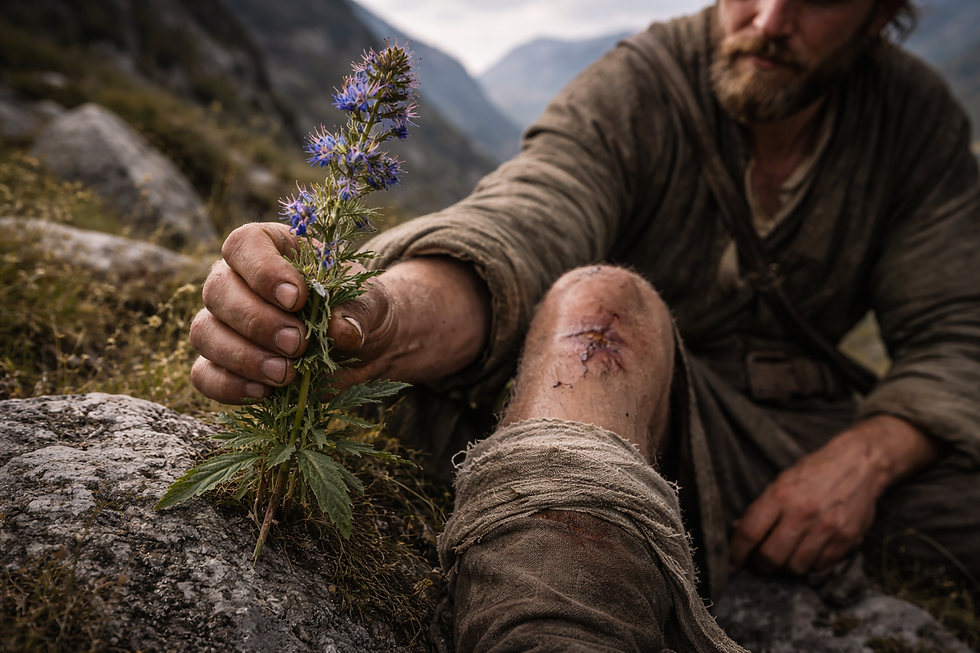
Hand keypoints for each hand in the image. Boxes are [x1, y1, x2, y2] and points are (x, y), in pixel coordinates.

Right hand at [189, 223, 490, 403]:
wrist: (362, 349)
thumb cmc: (359, 310)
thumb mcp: (371, 302)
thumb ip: (359, 309)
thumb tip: (341, 330)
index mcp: (270, 248)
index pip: (244, 245)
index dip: (263, 270)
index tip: (296, 299)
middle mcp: (236, 280)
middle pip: (217, 290)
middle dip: (257, 321)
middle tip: (297, 343)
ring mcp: (223, 323)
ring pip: (205, 333)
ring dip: (242, 356)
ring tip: (286, 374)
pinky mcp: (222, 364)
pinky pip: (204, 374)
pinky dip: (229, 386)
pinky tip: (265, 392)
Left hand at [728, 415, 942, 574]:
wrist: (860, 463)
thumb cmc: (815, 471)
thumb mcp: (782, 481)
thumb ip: (762, 507)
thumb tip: (738, 531)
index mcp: (781, 495)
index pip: (750, 532)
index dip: (736, 553)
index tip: (731, 564)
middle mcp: (803, 513)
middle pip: (770, 556)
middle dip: (759, 565)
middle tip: (758, 562)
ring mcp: (826, 528)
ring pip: (795, 567)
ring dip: (785, 566)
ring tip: (785, 555)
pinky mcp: (846, 540)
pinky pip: (819, 566)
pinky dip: (810, 564)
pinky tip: (807, 552)